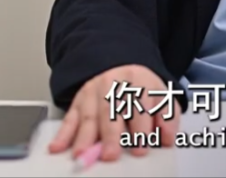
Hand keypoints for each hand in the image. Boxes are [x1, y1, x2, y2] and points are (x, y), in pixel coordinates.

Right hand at [47, 65, 179, 161]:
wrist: (123, 70)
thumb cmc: (142, 89)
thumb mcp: (162, 96)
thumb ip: (167, 117)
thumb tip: (168, 138)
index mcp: (139, 80)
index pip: (140, 105)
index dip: (141, 128)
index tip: (141, 147)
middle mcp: (114, 83)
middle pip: (111, 110)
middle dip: (110, 134)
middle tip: (110, 154)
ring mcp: (94, 91)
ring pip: (89, 115)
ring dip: (84, 137)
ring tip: (82, 154)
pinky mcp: (79, 100)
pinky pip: (70, 118)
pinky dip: (63, 134)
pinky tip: (58, 146)